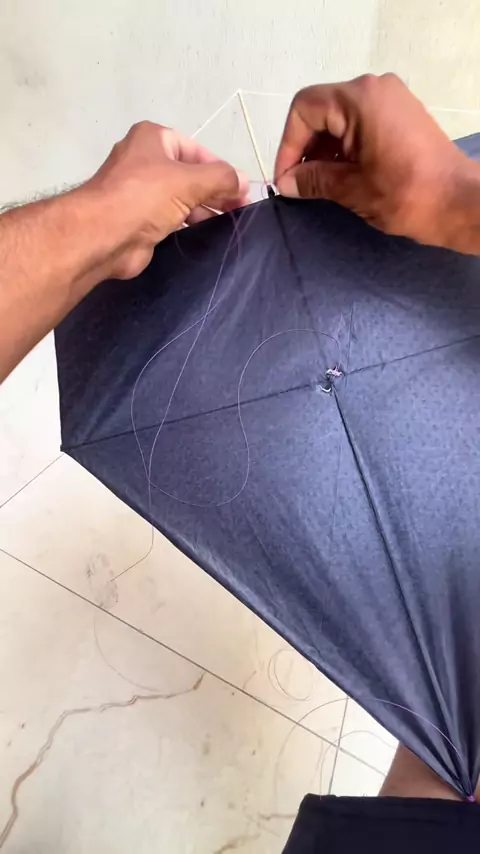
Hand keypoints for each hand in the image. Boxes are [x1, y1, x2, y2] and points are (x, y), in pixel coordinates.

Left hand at [85, 121, 249, 278]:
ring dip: (205, 208)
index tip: (242, 190)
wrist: (103, 235)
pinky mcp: (140, 219)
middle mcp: (145, 160)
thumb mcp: (189, 180)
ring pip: (182, 197)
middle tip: (240, 209)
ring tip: (230, 222)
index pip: (197, 150)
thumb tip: (244, 181)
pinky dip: (190, 222)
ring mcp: (141, 191)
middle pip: (190, 174)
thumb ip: (221, 178)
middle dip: (216, 190)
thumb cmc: (143, 197)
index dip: (222, 169)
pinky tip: (209, 232)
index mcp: (153, 138)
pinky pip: (172, 217)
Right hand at [274, 74, 475, 249]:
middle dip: (305, 148)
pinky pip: (360, 123)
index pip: (304, 109)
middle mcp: (374, 88)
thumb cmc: (407, 195)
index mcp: (360, 99)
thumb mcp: (351, 188)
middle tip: (298, 185)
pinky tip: (341, 176)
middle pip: (321, 111)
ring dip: (324, 150)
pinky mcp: (400, 115)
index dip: (288, 145)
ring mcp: (390, 99)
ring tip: (319, 185)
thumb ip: (313, 180)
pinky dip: (344, 147)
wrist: (459, 203)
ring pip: (339, 119)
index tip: (285, 179)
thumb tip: (285, 183)